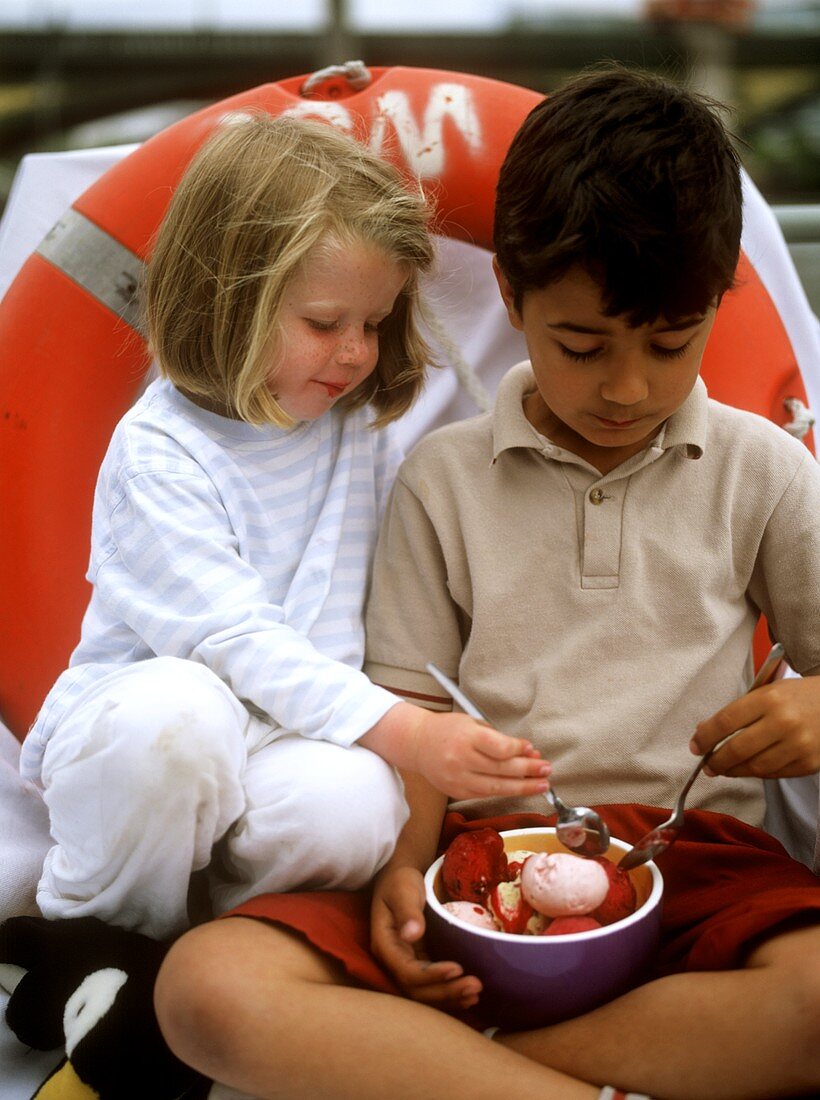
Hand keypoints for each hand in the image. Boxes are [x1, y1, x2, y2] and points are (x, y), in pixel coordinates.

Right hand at [362, 702, 550, 799]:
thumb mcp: (471, 723)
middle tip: (547, 769)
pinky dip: (504, 791)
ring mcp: (458, 778)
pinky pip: (486, 794)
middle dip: (528, 770)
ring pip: (496, 787)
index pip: (499, 748)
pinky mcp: (456, 791)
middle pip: (501, 769)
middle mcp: (461, 759)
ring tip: (541, 784)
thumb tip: (527, 752)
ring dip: (522, 786)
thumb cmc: (448, 729)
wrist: (417, 743)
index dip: (519, 750)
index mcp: (466, 737)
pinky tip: (518, 788)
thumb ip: (497, 738)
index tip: (531, 749)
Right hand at [370, 864, 481, 1011]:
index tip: (457, 969)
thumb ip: (407, 911)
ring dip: (450, 998)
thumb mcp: (402, 890)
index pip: (406, 971)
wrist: (400, 878)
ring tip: (476, 994)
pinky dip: (450, 994)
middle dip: (446, 992)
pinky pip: (432, 986)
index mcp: (385, 945)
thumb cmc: (400, 881)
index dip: (431, 976)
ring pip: (425, 993)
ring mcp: (406, 965)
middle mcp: (394, 961)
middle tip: (475, 986)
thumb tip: (412, 933)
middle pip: (416, 989)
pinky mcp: (419, 964)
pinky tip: (469, 996)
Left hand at [690, 675, 819, 778]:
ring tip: (724, 769)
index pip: (726, 721)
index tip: (695, 746)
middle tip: (707, 765)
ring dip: (734, 771)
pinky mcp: (808, 764)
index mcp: (770, 699)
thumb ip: (739, 711)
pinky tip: (748, 768)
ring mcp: (798, 746)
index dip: (705, 737)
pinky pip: (774, 774)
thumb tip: (705, 731)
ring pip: (755, 767)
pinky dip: (756, 773)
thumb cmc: (799, 696)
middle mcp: (784, 722)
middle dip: (716, 761)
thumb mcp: (768, 692)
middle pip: (737, 749)